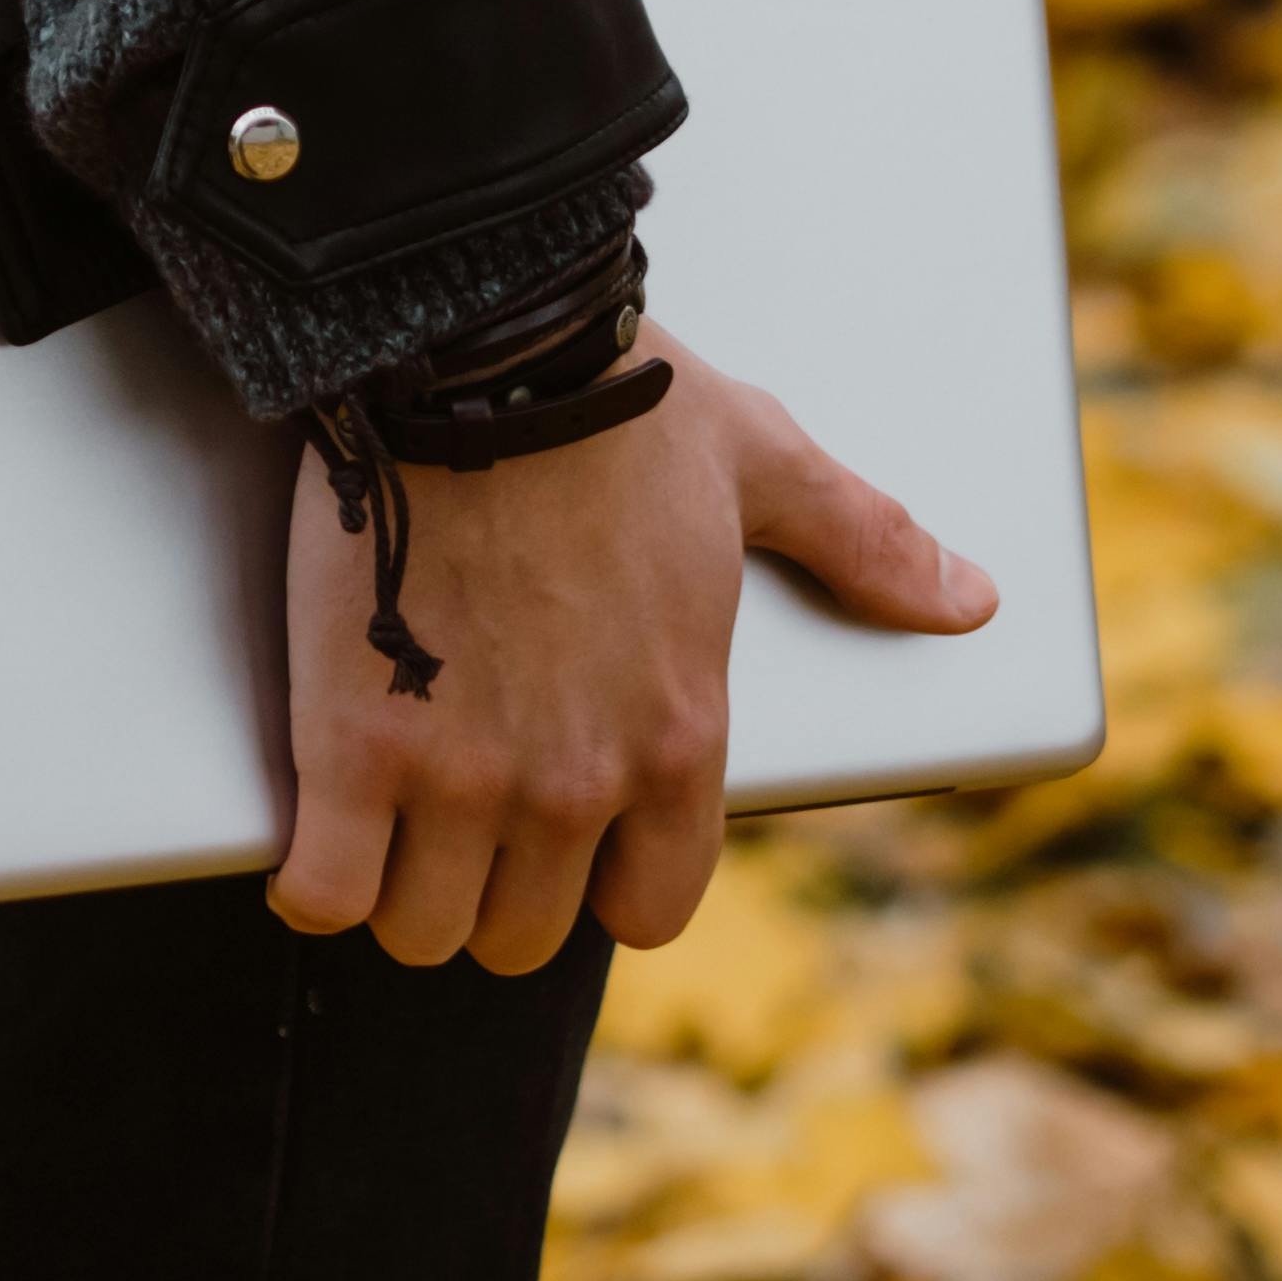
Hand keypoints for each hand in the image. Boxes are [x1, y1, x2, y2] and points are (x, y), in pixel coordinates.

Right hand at [266, 325, 995, 972]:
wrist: (477, 343)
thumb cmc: (616, 398)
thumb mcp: (762, 465)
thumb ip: (864, 545)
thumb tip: (969, 598)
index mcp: (678, 735)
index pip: (646, 910)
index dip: (599, 880)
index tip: (560, 826)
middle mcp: (578, 781)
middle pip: (520, 937)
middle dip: (487, 888)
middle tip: (456, 810)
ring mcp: (463, 774)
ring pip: (424, 929)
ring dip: (401, 885)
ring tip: (385, 812)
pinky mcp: (355, 747)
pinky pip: (322, 890)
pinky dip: (312, 874)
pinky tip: (317, 828)